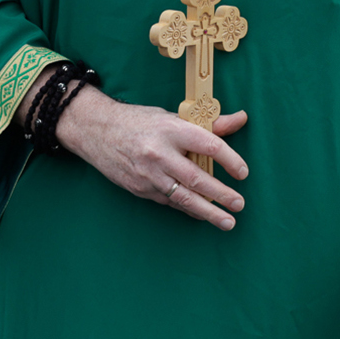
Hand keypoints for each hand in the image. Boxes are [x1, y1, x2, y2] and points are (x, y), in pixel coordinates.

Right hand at [56, 88, 248, 230]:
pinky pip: (169, 202)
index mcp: (171, 129)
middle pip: (197, 178)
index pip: (208, 145)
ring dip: (208, 211)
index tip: (243, 172)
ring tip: (227, 221)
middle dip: (221, 194)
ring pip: (183, 197)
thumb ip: (208, 124)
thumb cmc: (139, 121)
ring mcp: (148, 174)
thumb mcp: (173, 117)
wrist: (97, 130)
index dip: (230, 160)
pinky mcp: (140, 189)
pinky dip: (188, 209)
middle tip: (239, 204)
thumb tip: (240, 119)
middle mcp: (160, 153)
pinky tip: (202, 214)